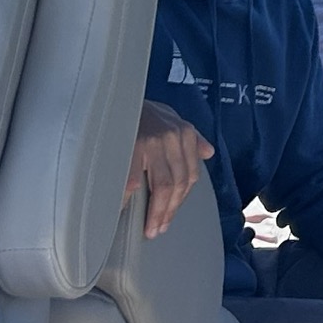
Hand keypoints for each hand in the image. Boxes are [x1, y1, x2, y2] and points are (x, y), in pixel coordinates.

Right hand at [129, 101, 212, 238]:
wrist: (115, 93)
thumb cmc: (140, 109)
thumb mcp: (169, 116)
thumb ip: (189, 136)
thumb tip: (207, 152)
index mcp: (183, 133)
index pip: (189, 175)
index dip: (180, 201)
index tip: (170, 217)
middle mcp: (172, 137)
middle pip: (178, 184)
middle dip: (169, 211)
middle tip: (158, 229)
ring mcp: (152, 142)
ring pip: (162, 187)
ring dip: (156, 212)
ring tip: (150, 228)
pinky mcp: (131, 147)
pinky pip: (133, 182)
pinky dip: (130, 200)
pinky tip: (126, 211)